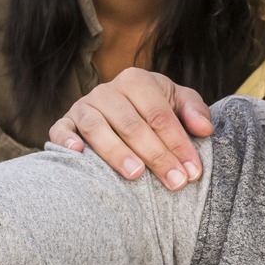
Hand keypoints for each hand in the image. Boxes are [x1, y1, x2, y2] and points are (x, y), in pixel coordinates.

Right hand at [47, 67, 212, 189]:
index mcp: (136, 81)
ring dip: (116, 152)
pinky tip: (78, 155)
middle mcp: (107, 91)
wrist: (121, 106)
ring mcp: (83, 106)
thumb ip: (194, 110)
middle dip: (156, 155)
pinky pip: (60, 130)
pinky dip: (66, 140)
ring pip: (97, 128)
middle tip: (175, 182)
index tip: (193, 172)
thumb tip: (204, 129)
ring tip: (135, 175)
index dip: (178, 144)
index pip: (159, 115)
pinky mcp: (65, 122)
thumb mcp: (178, 102)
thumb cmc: (154, 108)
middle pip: (132, 125)